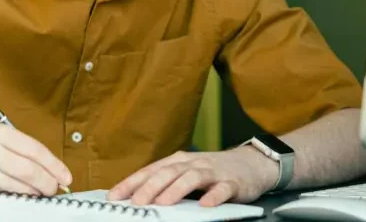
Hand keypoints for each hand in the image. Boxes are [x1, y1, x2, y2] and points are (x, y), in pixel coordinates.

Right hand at [0, 122, 71, 199]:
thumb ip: (21, 151)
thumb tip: (54, 170)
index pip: (33, 148)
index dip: (54, 164)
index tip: (66, 176)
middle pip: (29, 169)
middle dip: (47, 182)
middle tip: (54, 189)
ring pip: (20, 185)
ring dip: (35, 192)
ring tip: (40, 193)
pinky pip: (6, 196)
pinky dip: (20, 198)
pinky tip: (23, 198)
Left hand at [106, 148, 277, 206]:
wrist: (251, 163)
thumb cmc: (212, 171)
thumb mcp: (186, 172)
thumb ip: (165, 182)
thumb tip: (135, 197)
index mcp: (177, 162)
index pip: (149, 171)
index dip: (130, 183)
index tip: (113, 196)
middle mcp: (192, 163)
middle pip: (168, 172)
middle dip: (150, 187)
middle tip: (136, 202)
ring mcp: (213, 172)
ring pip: (192, 178)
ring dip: (176, 190)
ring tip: (163, 203)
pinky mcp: (232, 182)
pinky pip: (222, 189)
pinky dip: (213, 196)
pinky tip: (205, 204)